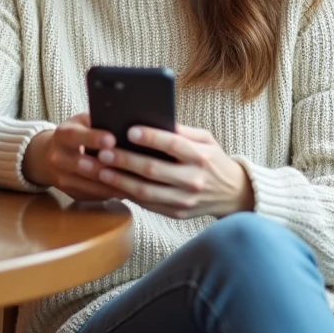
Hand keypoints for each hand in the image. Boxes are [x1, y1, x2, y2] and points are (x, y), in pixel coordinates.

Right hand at [21, 113, 126, 200]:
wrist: (47, 156)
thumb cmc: (75, 134)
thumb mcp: (81, 122)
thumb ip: (97, 121)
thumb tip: (123, 122)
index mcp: (62, 135)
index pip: (75, 136)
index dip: (93, 138)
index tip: (112, 140)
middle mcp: (58, 158)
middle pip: (81, 165)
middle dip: (104, 166)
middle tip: (129, 166)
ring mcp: (62, 179)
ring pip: (89, 185)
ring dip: (112, 184)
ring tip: (135, 181)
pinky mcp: (72, 193)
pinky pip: (94, 195)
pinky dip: (111, 193)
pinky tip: (128, 189)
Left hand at [89, 124, 254, 218]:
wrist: (233, 194)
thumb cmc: (213, 160)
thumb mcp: (206, 140)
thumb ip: (182, 131)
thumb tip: (154, 119)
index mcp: (200, 156)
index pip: (173, 144)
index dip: (150, 137)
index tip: (129, 130)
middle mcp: (193, 179)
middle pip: (153, 169)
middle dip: (125, 160)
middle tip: (104, 152)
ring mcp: (185, 199)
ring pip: (146, 191)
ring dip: (120, 181)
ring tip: (100, 171)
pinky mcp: (178, 213)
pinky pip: (148, 204)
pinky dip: (129, 194)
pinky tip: (113, 185)